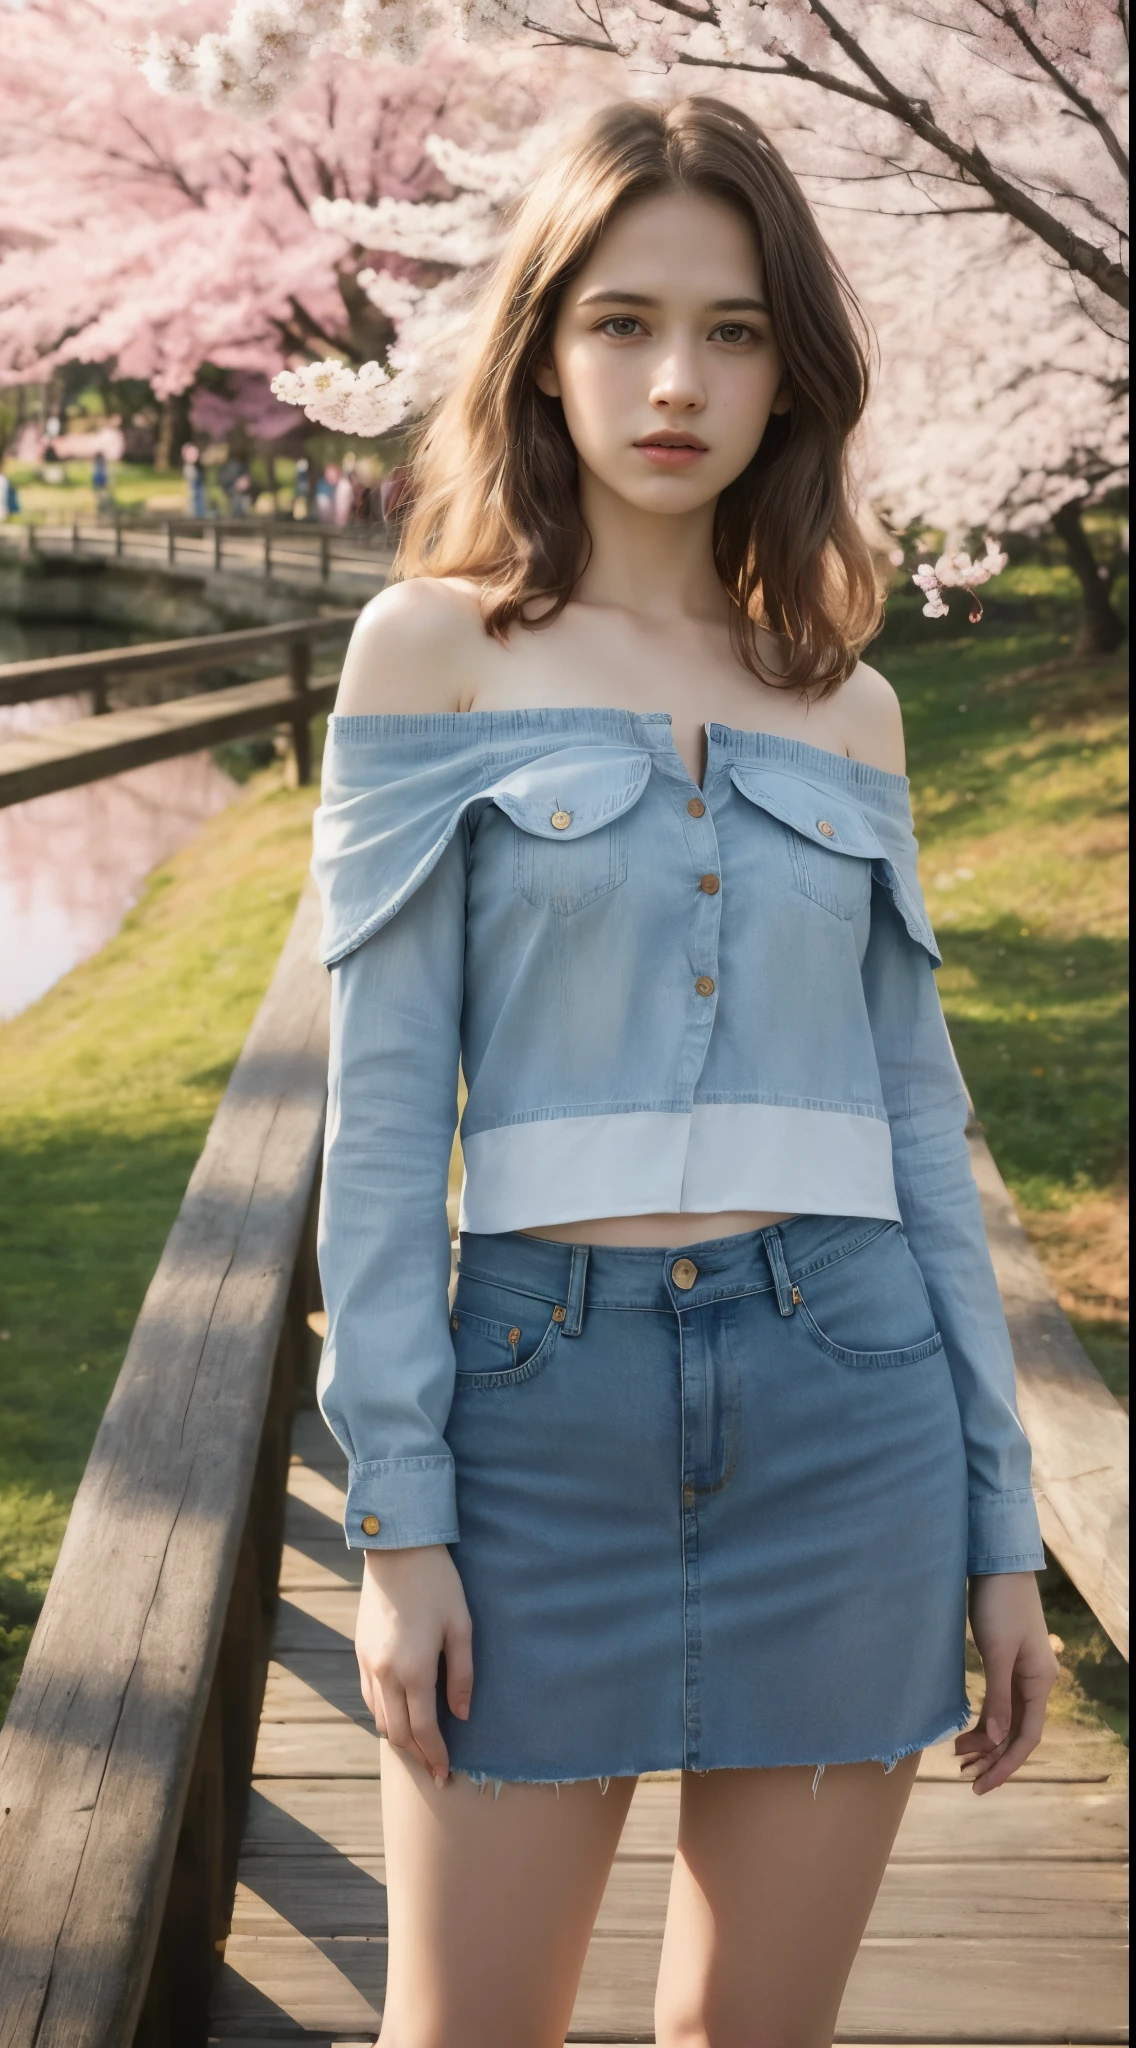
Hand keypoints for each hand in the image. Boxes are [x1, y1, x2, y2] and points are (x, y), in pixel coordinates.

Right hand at [356, 1543, 473, 1784]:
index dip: (435, 1756)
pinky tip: (399, 1713)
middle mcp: (385, 1673)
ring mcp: (368, 1663)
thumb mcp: (461, 1626)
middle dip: (416, 1755)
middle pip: (397, 1732)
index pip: (423, 1729)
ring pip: (379, 1717)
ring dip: (398, 1737)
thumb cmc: (437, 1584)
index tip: (446, 1773)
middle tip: (434, 1770)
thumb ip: (461, 1675)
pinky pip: (369, 1696)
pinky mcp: (360, 1651)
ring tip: (418, 1746)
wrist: (397, 1549)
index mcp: (414, 1670)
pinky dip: (384, 1713)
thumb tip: (461, 1715)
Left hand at [955, 1572, 1056, 1793]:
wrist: (999, 1567)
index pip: (1027, 1737)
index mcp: (1040, 1683)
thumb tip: (994, 1740)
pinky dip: (985, 1720)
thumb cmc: (1000, 1606)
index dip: (1005, 1764)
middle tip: (964, 1775)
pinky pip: (1000, 1703)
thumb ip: (997, 1697)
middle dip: (993, 1757)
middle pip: (1017, 1733)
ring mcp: (1022, 1674)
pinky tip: (968, 1732)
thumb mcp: (997, 1653)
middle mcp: (1036, 1683)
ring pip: (1007, 1720)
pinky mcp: (1007, 1663)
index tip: (980, 1784)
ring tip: (960, 1757)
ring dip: (987, 1741)